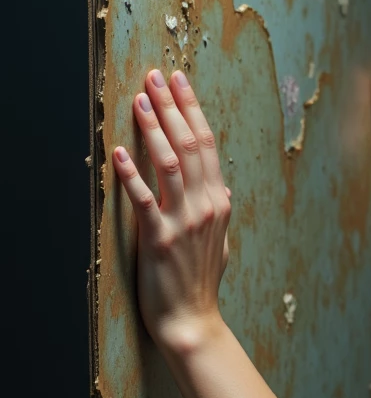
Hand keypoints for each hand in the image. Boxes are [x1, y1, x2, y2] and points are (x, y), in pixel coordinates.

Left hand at [112, 67, 232, 354]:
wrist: (192, 320)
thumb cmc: (202, 283)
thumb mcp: (221, 243)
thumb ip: (220, 212)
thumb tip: (223, 188)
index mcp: (219, 202)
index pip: (206, 145)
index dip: (191, 109)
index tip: (178, 82)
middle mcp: (206, 206)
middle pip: (189, 145)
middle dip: (171, 107)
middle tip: (155, 77)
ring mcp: (183, 222)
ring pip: (170, 164)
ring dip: (154, 129)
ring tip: (139, 101)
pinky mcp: (159, 240)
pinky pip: (145, 200)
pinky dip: (131, 175)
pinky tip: (119, 153)